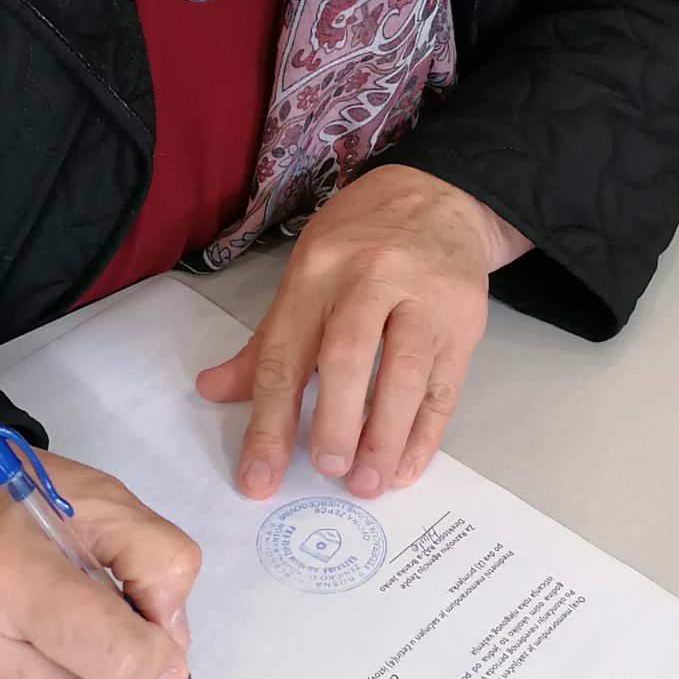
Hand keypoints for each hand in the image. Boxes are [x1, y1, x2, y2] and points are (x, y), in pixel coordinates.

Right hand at [0, 444, 200, 678]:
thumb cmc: (11, 501)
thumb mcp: (101, 499)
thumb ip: (157, 560)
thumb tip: (170, 649)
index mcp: (9, 574)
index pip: (110, 656)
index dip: (156, 659)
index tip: (163, 644)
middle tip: (141, 666)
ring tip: (95, 660)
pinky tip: (43, 662)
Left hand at [195, 165, 530, 499]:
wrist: (439, 195)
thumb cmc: (361, 240)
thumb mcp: (306, 271)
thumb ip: (266, 339)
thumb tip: (213, 390)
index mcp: (316, 271)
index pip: (285, 354)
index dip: (268, 423)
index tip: (258, 479)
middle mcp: (370, 278)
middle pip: (346, 356)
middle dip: (333, 422)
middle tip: (327, 471)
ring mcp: (424, 297)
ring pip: (404, 373)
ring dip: (383, 436)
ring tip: (366, 483)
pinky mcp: (465, 318)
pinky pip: (446, 386)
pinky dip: (425, 433)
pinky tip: (406, 467)